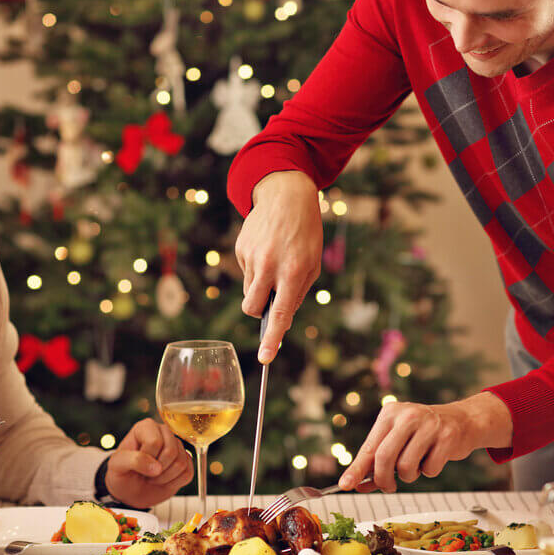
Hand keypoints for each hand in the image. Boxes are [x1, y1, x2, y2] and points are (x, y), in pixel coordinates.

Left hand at [104, 418, 193, 507]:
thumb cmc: (122, 474)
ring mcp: (177, 446)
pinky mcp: (186, 460)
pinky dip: (174, 483)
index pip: (155, 442)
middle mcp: (164, 432)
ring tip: (152, 477)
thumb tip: (156, 467)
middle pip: (171, 451)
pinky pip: (188, 473)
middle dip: (157, 470)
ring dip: (164, 478)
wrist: (130, 490)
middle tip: (145, 474)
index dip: (146, 459)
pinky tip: (163, 480)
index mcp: (146, 427)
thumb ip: (133, 461)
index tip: (136, 466)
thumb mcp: (117, 466)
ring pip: (181, 463)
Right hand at [234, 170, 321, 362]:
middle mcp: (270, 266)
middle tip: (270, 299)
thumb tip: (280, 318)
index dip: (272, 339)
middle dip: (258, 311)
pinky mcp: (241, 248)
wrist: (286, 196)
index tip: (265, 359)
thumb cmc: (306, 233)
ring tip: (274, 263)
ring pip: (249, 290)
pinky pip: (245, 271)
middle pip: (252, 308)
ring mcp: (252, 257)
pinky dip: (255, 268)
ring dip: (259, 287)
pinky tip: (266, 249)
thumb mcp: (312, 263)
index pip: (280, 314)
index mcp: (293, 273)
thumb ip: (297, 292)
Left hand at [338, 392, 511, 491]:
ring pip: (406, 467)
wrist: (463, 421)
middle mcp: (407, 415)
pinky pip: (430, 469)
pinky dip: (429, 471)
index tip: (345, 485)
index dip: (356, 470)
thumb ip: (376, 462)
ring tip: (417, 465)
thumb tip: (356, 484)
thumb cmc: (424, 434)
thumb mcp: (397, 440)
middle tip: (388, 486)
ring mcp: (429, 425)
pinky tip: (434, 457)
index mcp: (390, 414)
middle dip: (383, 479)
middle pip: (384, 458)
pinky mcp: (447, 436)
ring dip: (410, 476)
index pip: (369, 447)